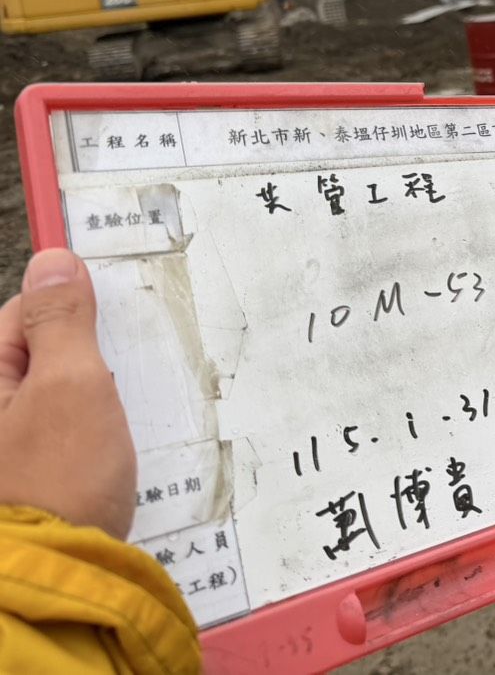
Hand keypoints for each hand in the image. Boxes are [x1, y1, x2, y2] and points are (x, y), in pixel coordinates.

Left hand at [0, 250, 135, 538]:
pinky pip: (58, 435)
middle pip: (42, 356)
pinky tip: (112, 453)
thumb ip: (63, 321)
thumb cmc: (57, 482)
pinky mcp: (21, 478)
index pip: (28, 312)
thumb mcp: (72, 385)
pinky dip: (89, 435)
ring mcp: (6, 445)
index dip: (80, 312)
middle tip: (133, 376)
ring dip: (96, 400)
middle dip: (93, 358)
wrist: (52, 581)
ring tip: (126, 421)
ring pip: (55, 397)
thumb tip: (53, 261)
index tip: (126, 321)